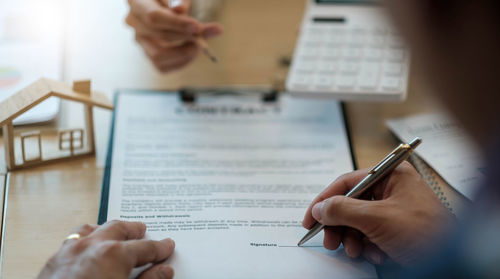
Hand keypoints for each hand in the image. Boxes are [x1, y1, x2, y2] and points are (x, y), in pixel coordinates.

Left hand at [37, 221, 174, 278]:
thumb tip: (164, 271)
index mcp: (113, 253)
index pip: (145, 247)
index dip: (159, 248)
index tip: (166, 247)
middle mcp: (91, 246)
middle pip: (118, 229)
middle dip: (132, 230)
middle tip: (143, 230)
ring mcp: (68, 252)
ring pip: (91, 230)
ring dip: (107, 230)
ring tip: (114, 233)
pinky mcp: (52, 263)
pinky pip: (73, 241)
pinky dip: (86, 239)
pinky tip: (88, 248)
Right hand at [126, 0, 222, 72]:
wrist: (168, 6)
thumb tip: (180, 10)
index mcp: (137, 2)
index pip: (154, 17)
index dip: (177, 24)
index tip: (198, 27)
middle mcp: (134, 23)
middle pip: (158, 35)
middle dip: (185, 36)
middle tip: (204, 34)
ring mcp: (140, 41)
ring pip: (158, 56)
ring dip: (183, 52)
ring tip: (200, 44)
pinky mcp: (148, 55)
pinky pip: (163, 66)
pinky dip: (181, 62)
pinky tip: (193, 52)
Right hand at [302, 162, 455, 266]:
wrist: (454, 261)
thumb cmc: (425, 232)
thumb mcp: (377, 218)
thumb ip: (343, 210)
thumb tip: (320, 208)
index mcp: (391, 175)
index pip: (347, 182)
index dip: (324, 200)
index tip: (310, 218)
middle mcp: (392, 189)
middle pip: (351, 204)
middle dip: (340, 225)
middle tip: (330, 242)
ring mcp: (396, 209)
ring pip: (359, 222)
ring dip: (353, 239)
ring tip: (355, 252)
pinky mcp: (398, 228)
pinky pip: (372, 234)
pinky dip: (369, 246)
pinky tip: (377, 255)